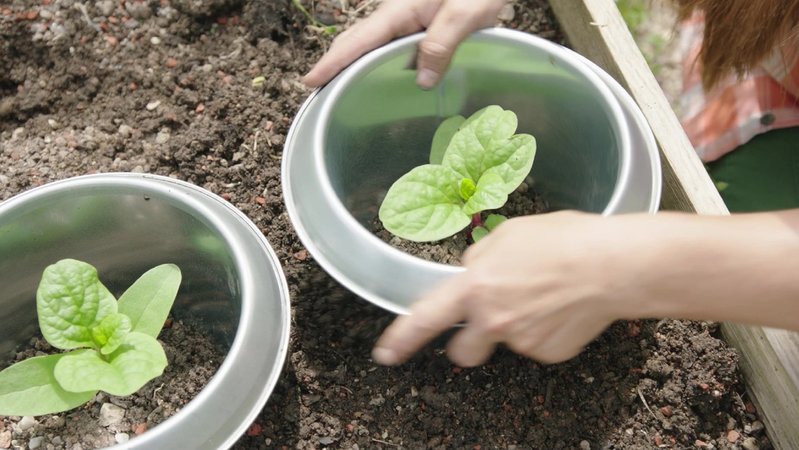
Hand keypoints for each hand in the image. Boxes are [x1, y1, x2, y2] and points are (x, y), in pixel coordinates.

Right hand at [302, 0, 506, 88]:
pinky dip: (377, 59)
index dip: (332, 63)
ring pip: (373, 43)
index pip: (358, 41)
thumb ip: (441, 46)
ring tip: (340, 87)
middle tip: (317, 90)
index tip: (309, 80)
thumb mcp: (464, 14)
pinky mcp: (419, 20)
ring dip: (354, 63)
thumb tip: (421, 81)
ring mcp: (407, 16)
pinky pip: (391, 44)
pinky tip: (382, 75)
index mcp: (400, 10)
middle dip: (335, 64)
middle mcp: (398, 13)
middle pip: (357, 41)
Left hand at [372, 211, 637, 366]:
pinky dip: (544, 330)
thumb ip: (481, 258)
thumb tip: (474, 269)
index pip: (426, 318)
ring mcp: (520, 341)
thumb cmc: (563, 241)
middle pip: (462, 352)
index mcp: (476, 287)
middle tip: (487, 321)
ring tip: (540, 298)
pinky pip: (536, 344)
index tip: (386, 353)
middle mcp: (492, 320)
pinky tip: (560, 307)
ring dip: (513, 327)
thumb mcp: (509, 234)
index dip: (401, 338)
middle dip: (469, 341)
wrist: (610, 266)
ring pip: (505, 342)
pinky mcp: (548, 352)